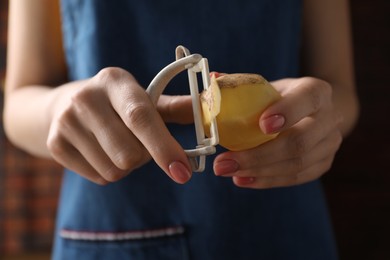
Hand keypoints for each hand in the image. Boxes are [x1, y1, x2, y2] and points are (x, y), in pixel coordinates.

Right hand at [47, 67, 191, 184]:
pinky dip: (108, 171)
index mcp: (115, 80)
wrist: (65, 104)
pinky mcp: (55, 144)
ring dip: (127, 166)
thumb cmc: (118, 105)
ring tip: (118, 144)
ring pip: (115, 170)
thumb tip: (211, 111)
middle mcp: (86, 97)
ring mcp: (66, 121)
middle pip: (129, 154)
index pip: (141, 117)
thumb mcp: (143, 98)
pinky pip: (98, 178)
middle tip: (138, 142)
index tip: (182, 172)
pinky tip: (101, 151)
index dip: (164, 147)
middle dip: (144, 157)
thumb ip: (176, 108)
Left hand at [213, 77, 342, 188]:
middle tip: (224, 163)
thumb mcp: (266, 85)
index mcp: (316, 91)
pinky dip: (267, 180)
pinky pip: (295, 178)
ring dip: (258, 172)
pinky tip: (243, 180)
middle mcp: (330, 118)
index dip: (287, 112)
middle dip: (259, 156)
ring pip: (297, 165)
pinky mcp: (323, 164)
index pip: (307, 99)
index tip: (261, 125)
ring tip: (227, 171)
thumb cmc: (281, 97)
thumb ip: (240, 85)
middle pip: (300, 142)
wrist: (313, 112)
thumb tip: (213, 79)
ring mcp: (329, 144)